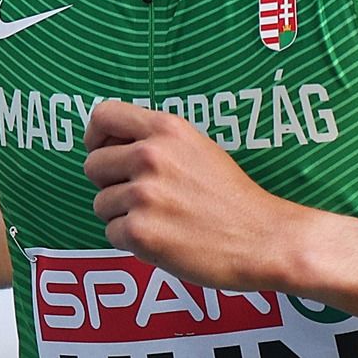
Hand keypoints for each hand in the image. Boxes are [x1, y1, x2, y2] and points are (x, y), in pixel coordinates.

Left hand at [83, 100, 305, 293]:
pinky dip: (132, 242)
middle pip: (93, 165)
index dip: (96, 137)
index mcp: (166, 129)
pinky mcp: (140, 231)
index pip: (103, 116)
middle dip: (109, 184)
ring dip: (122, 216)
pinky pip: (112, 234)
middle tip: (140, 197)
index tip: (104, 152)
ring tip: (160, 220)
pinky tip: (163, 239)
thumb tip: (112, 146)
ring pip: (101, 204)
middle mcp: (150, 156)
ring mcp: (143, 194)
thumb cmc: (233, 198)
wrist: (263, 239)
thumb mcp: (198, 148)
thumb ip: (157, 142)